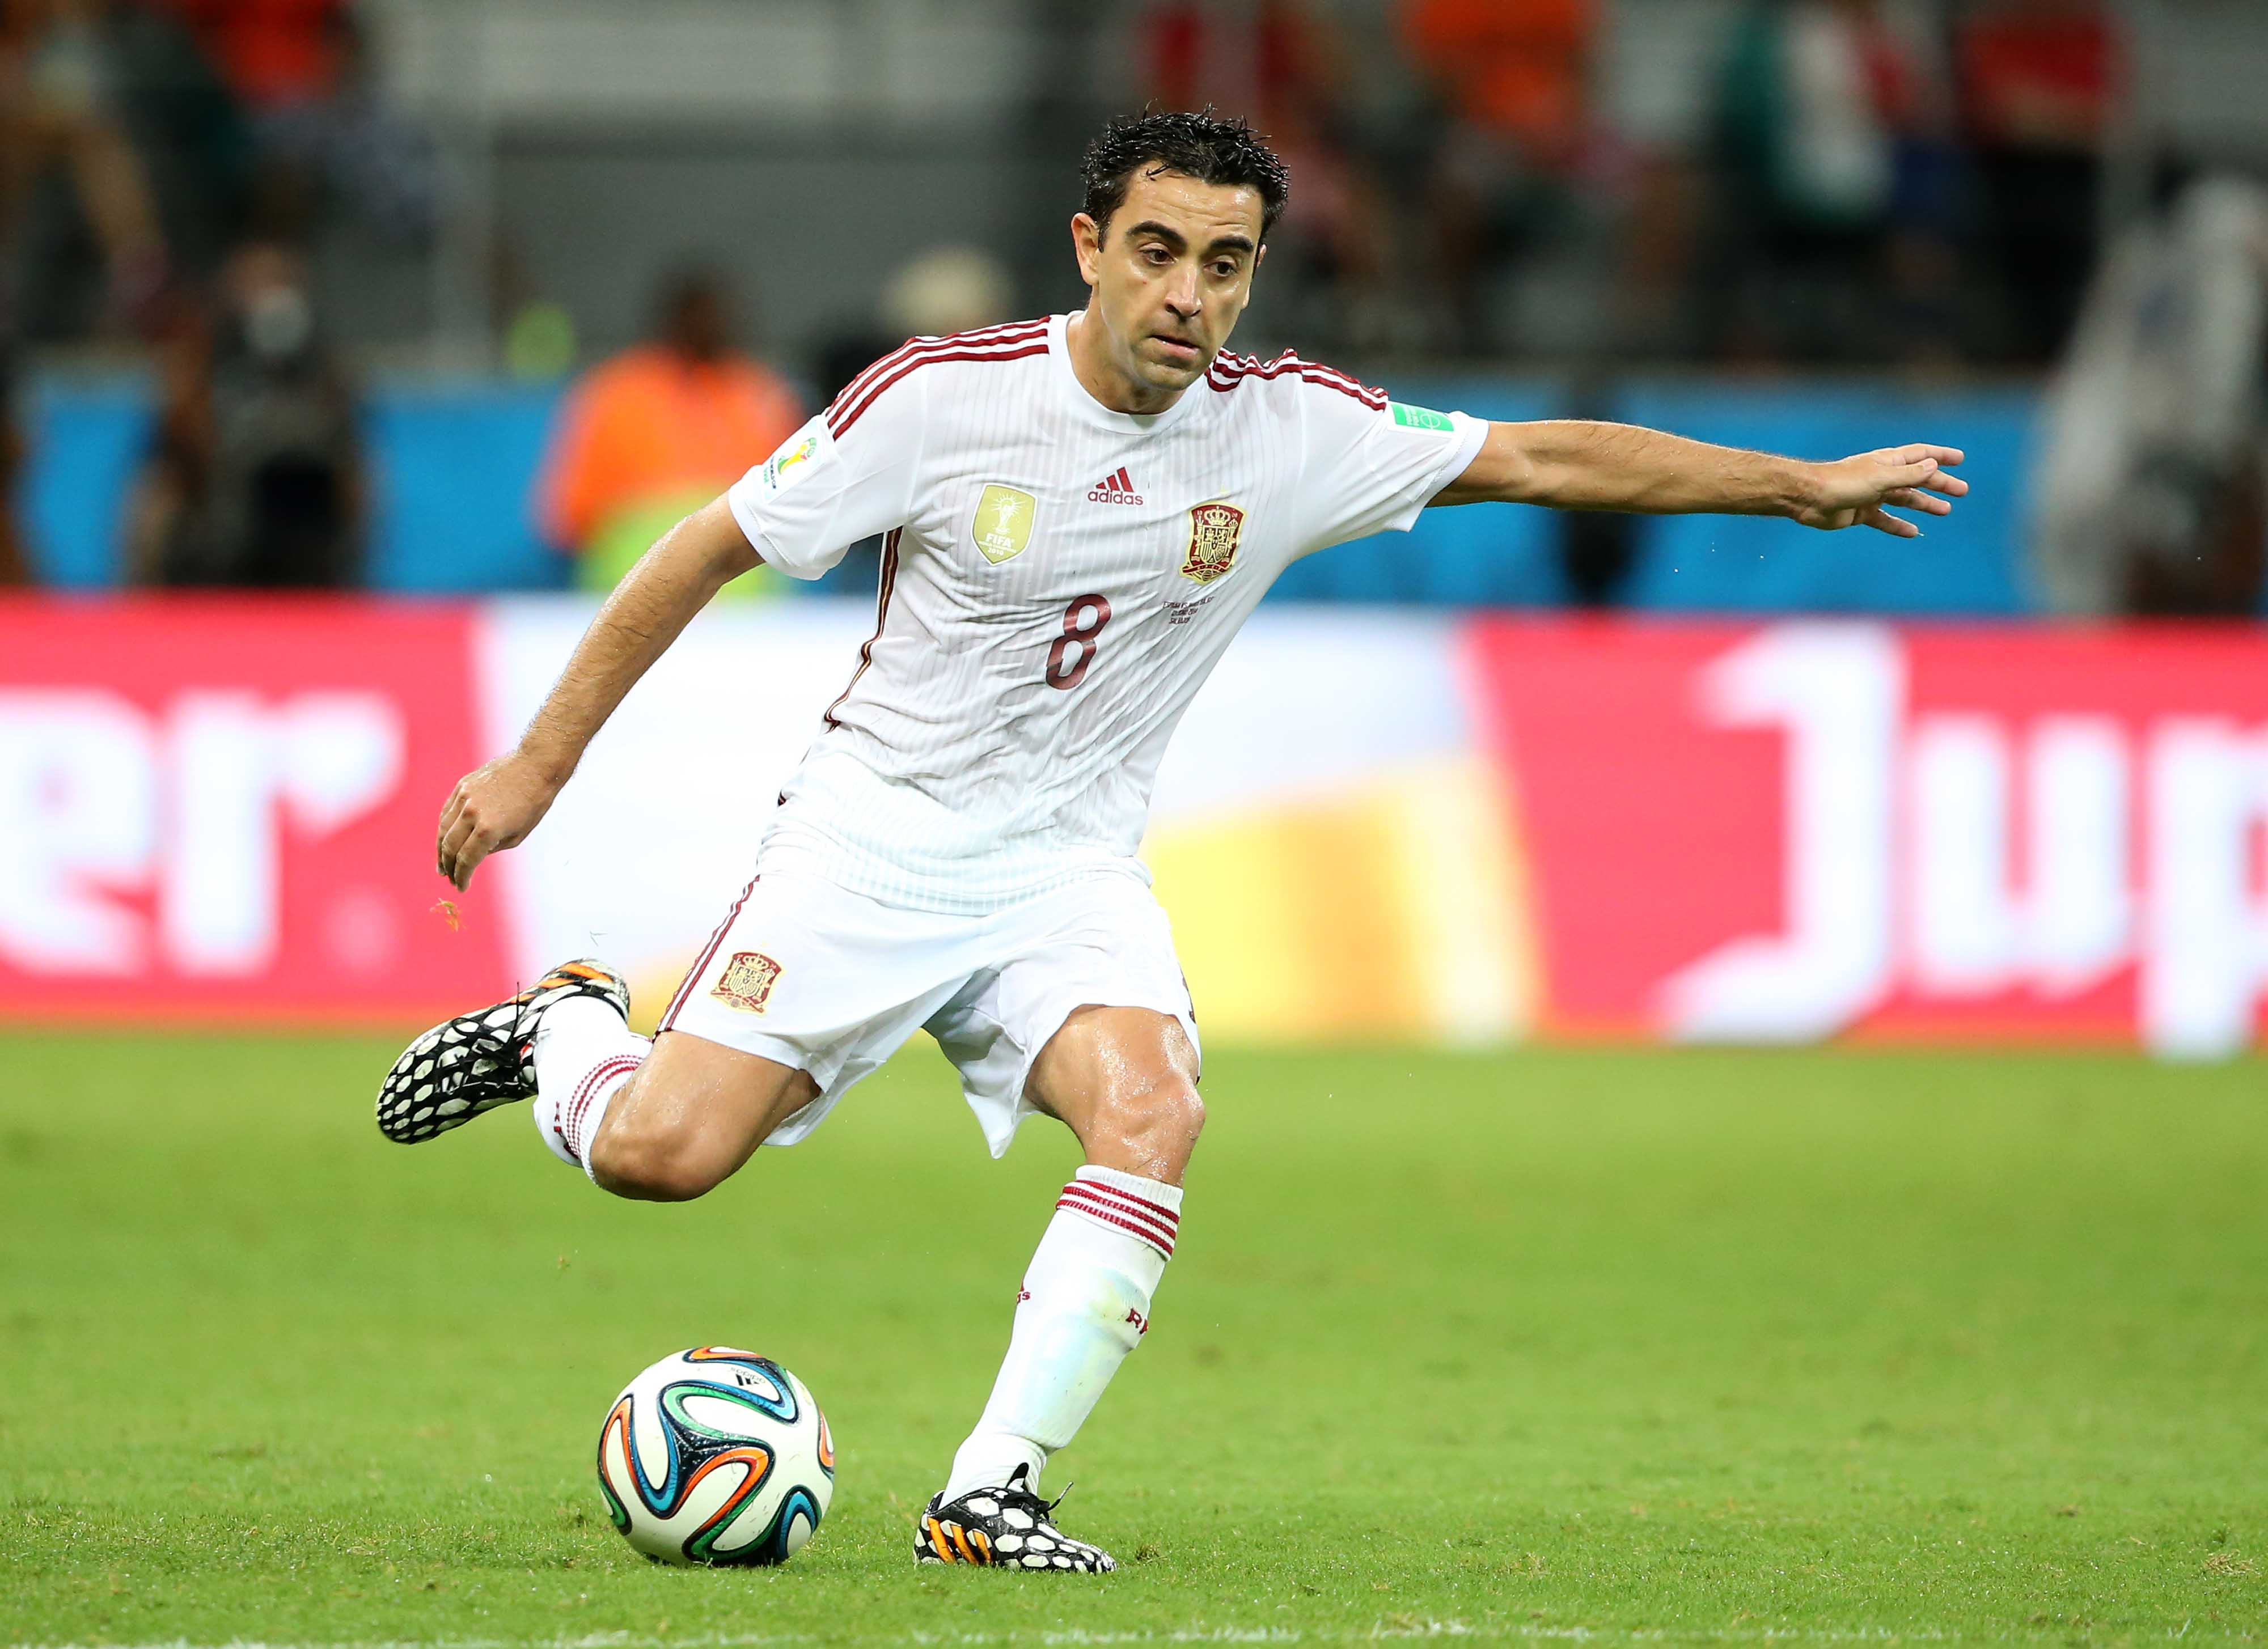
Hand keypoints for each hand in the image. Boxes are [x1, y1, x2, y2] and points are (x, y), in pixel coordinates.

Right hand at [436, 752, 564, 890]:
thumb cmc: (533, 803)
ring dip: (440, 850)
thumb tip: (473, 856)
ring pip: (443, 830)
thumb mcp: (518, 835)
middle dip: (449, 867)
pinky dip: (443, 828)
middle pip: (450, 847)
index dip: (462, 877)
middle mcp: (471, 814)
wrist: (535, 765)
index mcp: (488, 830)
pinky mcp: (461, 787)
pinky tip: (445, 839)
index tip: (461, 887)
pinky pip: (446, 812)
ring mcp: (464, 798)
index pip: (466, 861)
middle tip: (449, 878)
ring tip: (442, 864)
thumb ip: (492, 848)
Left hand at [1796, 445, 1968, 537]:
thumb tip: (1934, 466)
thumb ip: (1908, 475)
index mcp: (1887, 461)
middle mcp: (1881, 476)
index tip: (1960, 459)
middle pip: (1917, 479)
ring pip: (1904, 499)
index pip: (1920, 455)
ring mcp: (1871, 495)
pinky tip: (1913, 532)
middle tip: (1961, 491)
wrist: (1808, 499)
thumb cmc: (1842, 483)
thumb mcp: (1880, 478)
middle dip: (1939, 484)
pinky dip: (1899, 525)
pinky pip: (1885, 520)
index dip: (1940, 456)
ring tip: (1945, 511)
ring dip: (1924, 504)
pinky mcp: (1860, 513)